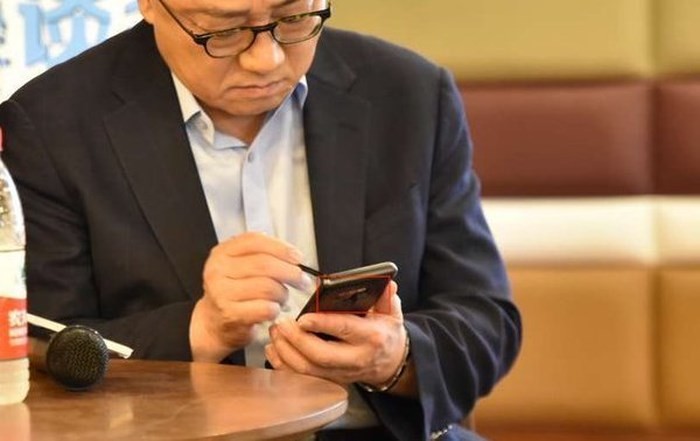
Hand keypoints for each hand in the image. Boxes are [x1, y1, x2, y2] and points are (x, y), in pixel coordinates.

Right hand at [190, 232, 311, 361]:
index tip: (297, 257)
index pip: (255, 241)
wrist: (212, 323)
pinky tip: (272, 309)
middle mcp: (218, 270)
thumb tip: (295, 257)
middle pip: (265, 265)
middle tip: (302, 281)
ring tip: (282, 298)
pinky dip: (275, 309)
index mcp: (222, 253)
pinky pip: (265, 308)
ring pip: (268, 287)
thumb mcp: (240, 267)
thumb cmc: (233, 292)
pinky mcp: (231, 314)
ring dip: (283, 294)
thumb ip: (262, 256)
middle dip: (291, 272)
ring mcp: (222, 293)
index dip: (281, 248)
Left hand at [265, 281, 407, 387]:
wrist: (389, 363)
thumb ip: (386, 297)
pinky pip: (302, 377)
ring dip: (286, 352)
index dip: (322, 324)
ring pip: (308, 369)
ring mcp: (341, 373)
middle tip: (281, 324)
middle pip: (321, 355)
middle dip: (297, 340)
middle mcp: (355, 358)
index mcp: (371, 337)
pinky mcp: (330, 380)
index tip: (303, 317)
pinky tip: (274, 349)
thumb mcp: (391, 313)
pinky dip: (284, 364)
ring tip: (275, 332)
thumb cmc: (385, 334)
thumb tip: (386, 284)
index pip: (344, 329)